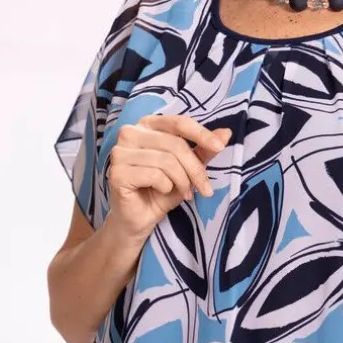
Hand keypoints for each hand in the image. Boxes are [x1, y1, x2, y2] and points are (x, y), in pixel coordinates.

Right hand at [106, 113, 231, 240]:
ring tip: (183, 192)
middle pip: (175, 144)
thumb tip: (225, 133)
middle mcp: (129, 133)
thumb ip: (203, 150)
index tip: (219, 147)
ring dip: (182, 181)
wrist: (140, 220)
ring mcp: (119, 152)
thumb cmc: (162, 191)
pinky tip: (162, 192)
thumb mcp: (188, 169)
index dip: (201, 134)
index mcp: (147, 125)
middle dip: (194, 169)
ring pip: (166, 161)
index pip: (178, 122)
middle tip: (204, 188)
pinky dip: (166, 187)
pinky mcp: (116, 172)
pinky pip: (154, 175)